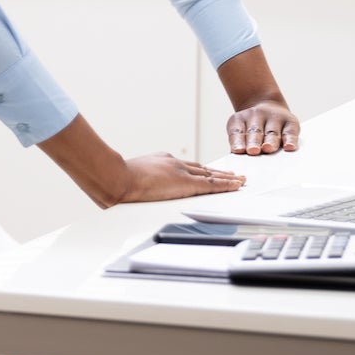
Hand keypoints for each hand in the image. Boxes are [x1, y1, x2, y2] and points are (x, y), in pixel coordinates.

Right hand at [117, 153, 246, 202]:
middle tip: (231, 174)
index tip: (204, 172)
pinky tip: (237, 185)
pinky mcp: (186, 184)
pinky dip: (227, 185)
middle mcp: (174, 163)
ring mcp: (181, 172)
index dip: (197, 170)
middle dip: (216, 172)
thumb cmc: (115, 181)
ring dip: (227, 178)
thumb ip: (133, 183)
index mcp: (160, 160)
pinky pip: (212, 185)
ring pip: (210, 175)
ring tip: (240, 179)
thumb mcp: (126, 179)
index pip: (184, 166)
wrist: (116, 178)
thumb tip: (125, 193)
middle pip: (201, 168)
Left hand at [227, 100, 299, 155]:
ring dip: (270, 141)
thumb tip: (241, 160)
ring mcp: (274, 117)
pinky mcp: (290, 121)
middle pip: (255, 131)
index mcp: (239, 119)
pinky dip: (290, 140)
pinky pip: (290, 132)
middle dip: (254, 142)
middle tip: (253, 151)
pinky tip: (289, 147)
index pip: (237, 132)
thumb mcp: (240, 132)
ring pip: (272, 132)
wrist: (267, 105)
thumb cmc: (251, 130)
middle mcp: (256, 115)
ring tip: (268, 148)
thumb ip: (239, 145)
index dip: (237, 141)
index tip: (238, 151)